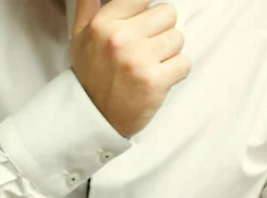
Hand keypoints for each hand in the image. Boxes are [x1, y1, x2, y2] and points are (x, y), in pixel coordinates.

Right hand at [71, 0, 190, 137]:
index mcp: (103, 23)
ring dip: (170, 52)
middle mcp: (120, 38)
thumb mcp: (81, 35)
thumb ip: (88, 4)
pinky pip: (185, 63)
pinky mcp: (154, 82)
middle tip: (147, 49)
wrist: (94, 117)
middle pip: (168, 13)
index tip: (146, 24)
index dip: (149, 11)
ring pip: (178, 38)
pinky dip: (176, 72)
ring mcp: (138, 60)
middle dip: (162, 30)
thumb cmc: (92, 74)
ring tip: (151, 65)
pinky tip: (159, 78)